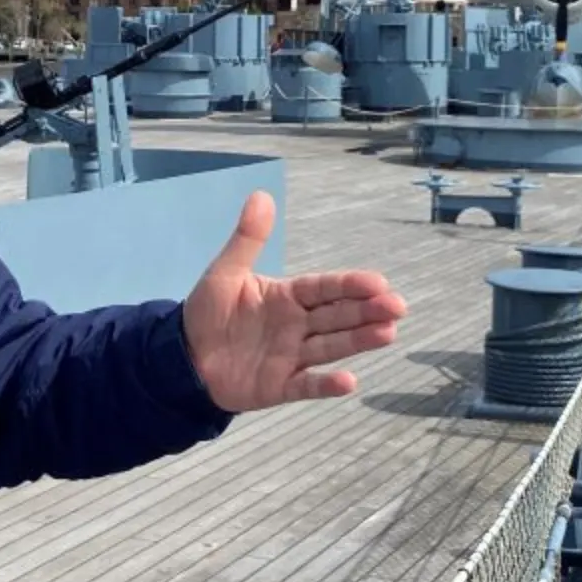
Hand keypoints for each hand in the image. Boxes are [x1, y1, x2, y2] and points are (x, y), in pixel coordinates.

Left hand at [182, 191, 407, 411]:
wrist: (183, 359)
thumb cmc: (207, 312)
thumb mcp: (225, 273)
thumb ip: (247, 239)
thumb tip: (261, 195)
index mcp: (287, 297)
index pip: (324, 288)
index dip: (349, 285)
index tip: (378, 282)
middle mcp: (297, 326)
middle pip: (337, 316)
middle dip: (367, 311)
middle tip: (398, 307)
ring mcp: (292, 357)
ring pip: (332, 346)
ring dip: (359, 341)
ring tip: (388, 333)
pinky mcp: (280, 386)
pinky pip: (307, 385)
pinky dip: (327, 385)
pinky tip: (350, 381)